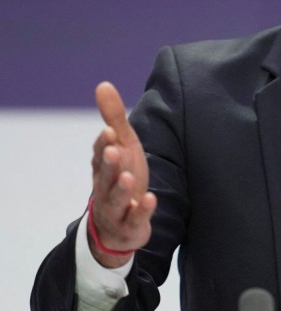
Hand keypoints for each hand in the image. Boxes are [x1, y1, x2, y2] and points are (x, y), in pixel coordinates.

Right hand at [88, 82, 156, 267]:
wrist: (118, 225)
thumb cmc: (121, 177)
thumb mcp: (122, 146)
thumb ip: (113, 118)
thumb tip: (103, 84)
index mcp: (103, 167)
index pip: (100, 154)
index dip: (104, 144)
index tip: (109, 132)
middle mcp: (105, 187)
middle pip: (104, 176)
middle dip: (108, 164)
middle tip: (113, 150)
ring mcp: (117, 208)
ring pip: (115, 199)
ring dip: (120, 188)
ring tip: (128, 177)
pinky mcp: (131, 225)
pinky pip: (135, 219)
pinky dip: (142, 210)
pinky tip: (150, 199)